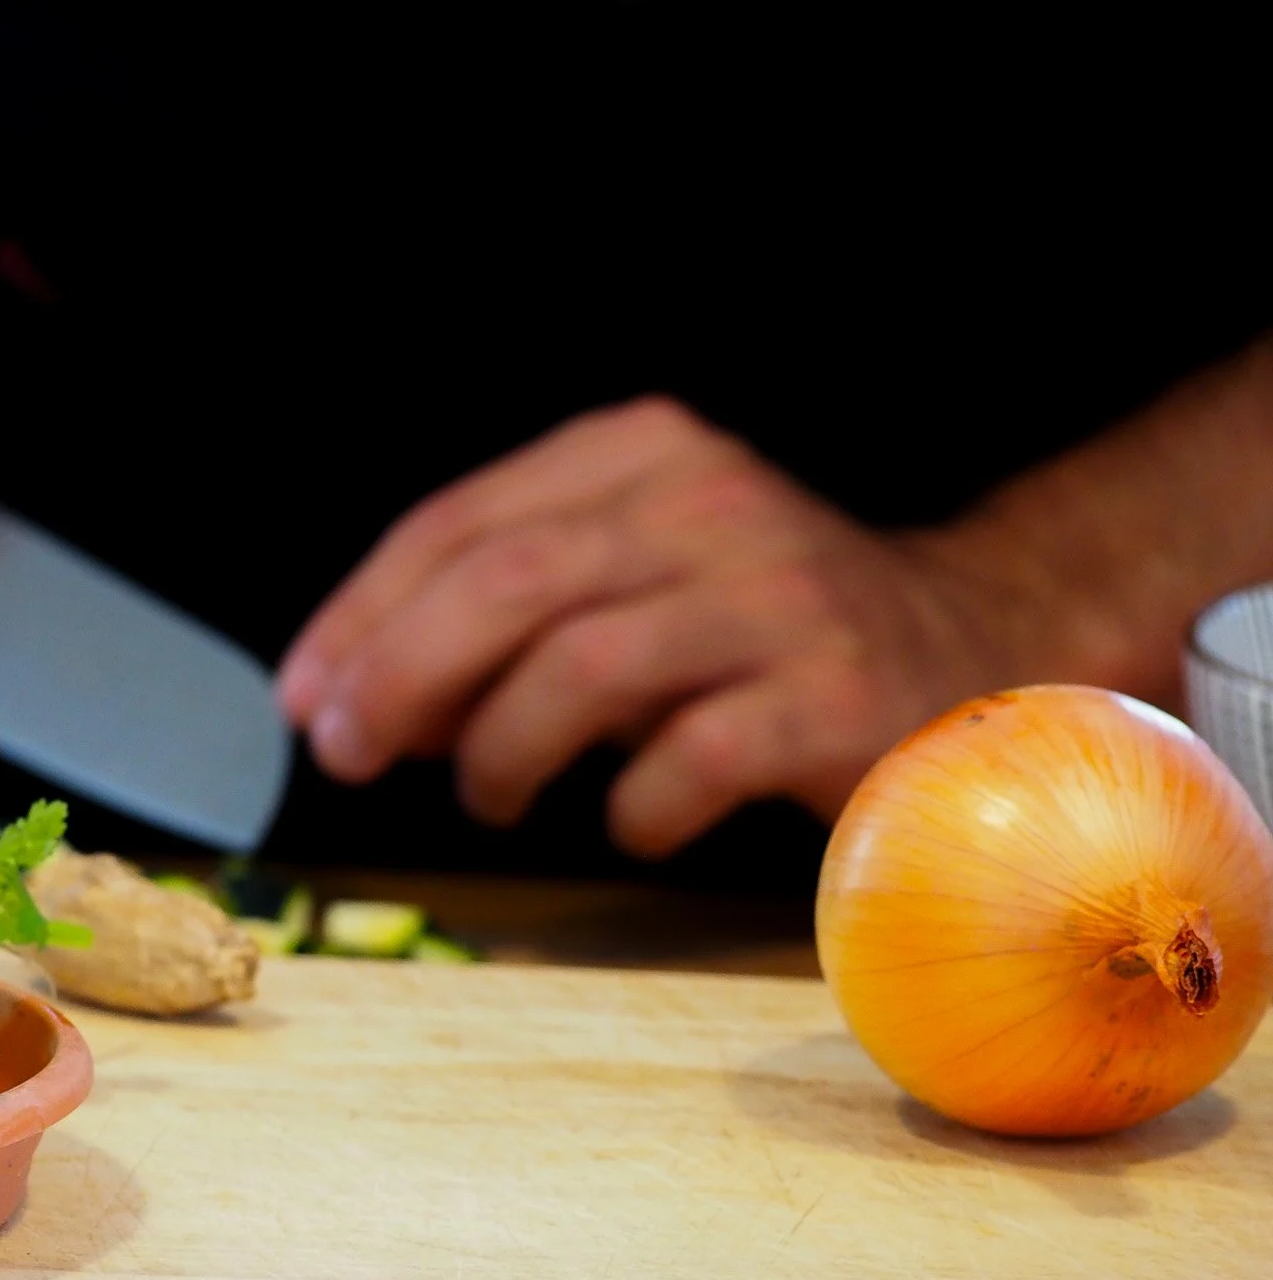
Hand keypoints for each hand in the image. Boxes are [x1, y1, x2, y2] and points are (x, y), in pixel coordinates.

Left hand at [276, 397, 1029, 856]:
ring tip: (490, 795)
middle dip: (400, 675)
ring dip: (499, 748)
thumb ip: (510, 615)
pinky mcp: (838, 695)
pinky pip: (687, 759)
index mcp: (642, 456)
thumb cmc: (756, 632)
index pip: (462, 522)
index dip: (362, 614)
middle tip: (351, 753)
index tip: (305, 697)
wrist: (974, 647)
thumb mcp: (632, 581)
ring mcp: (781, 597)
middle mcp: (709, 505)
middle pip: (506, 582)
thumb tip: (360, 697)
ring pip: (581, 666)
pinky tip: (632, 824)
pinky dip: (631, 807)